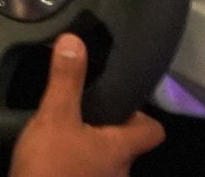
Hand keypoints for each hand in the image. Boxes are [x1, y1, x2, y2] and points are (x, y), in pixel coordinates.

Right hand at [9, 35, 164, 176]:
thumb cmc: (52, 168)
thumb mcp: (55, 118)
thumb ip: (66, 81)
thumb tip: (75, 41)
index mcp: (121, 149)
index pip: (152, 131)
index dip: (141, 116)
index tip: (118, 101)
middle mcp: (120, 172)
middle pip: (124, 145)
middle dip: (104, 129)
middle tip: (79, 111)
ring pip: (103, 163)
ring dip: (87, 150)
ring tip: (60, 134)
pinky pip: (84, 174)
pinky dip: (74, 167)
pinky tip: (51, 160)